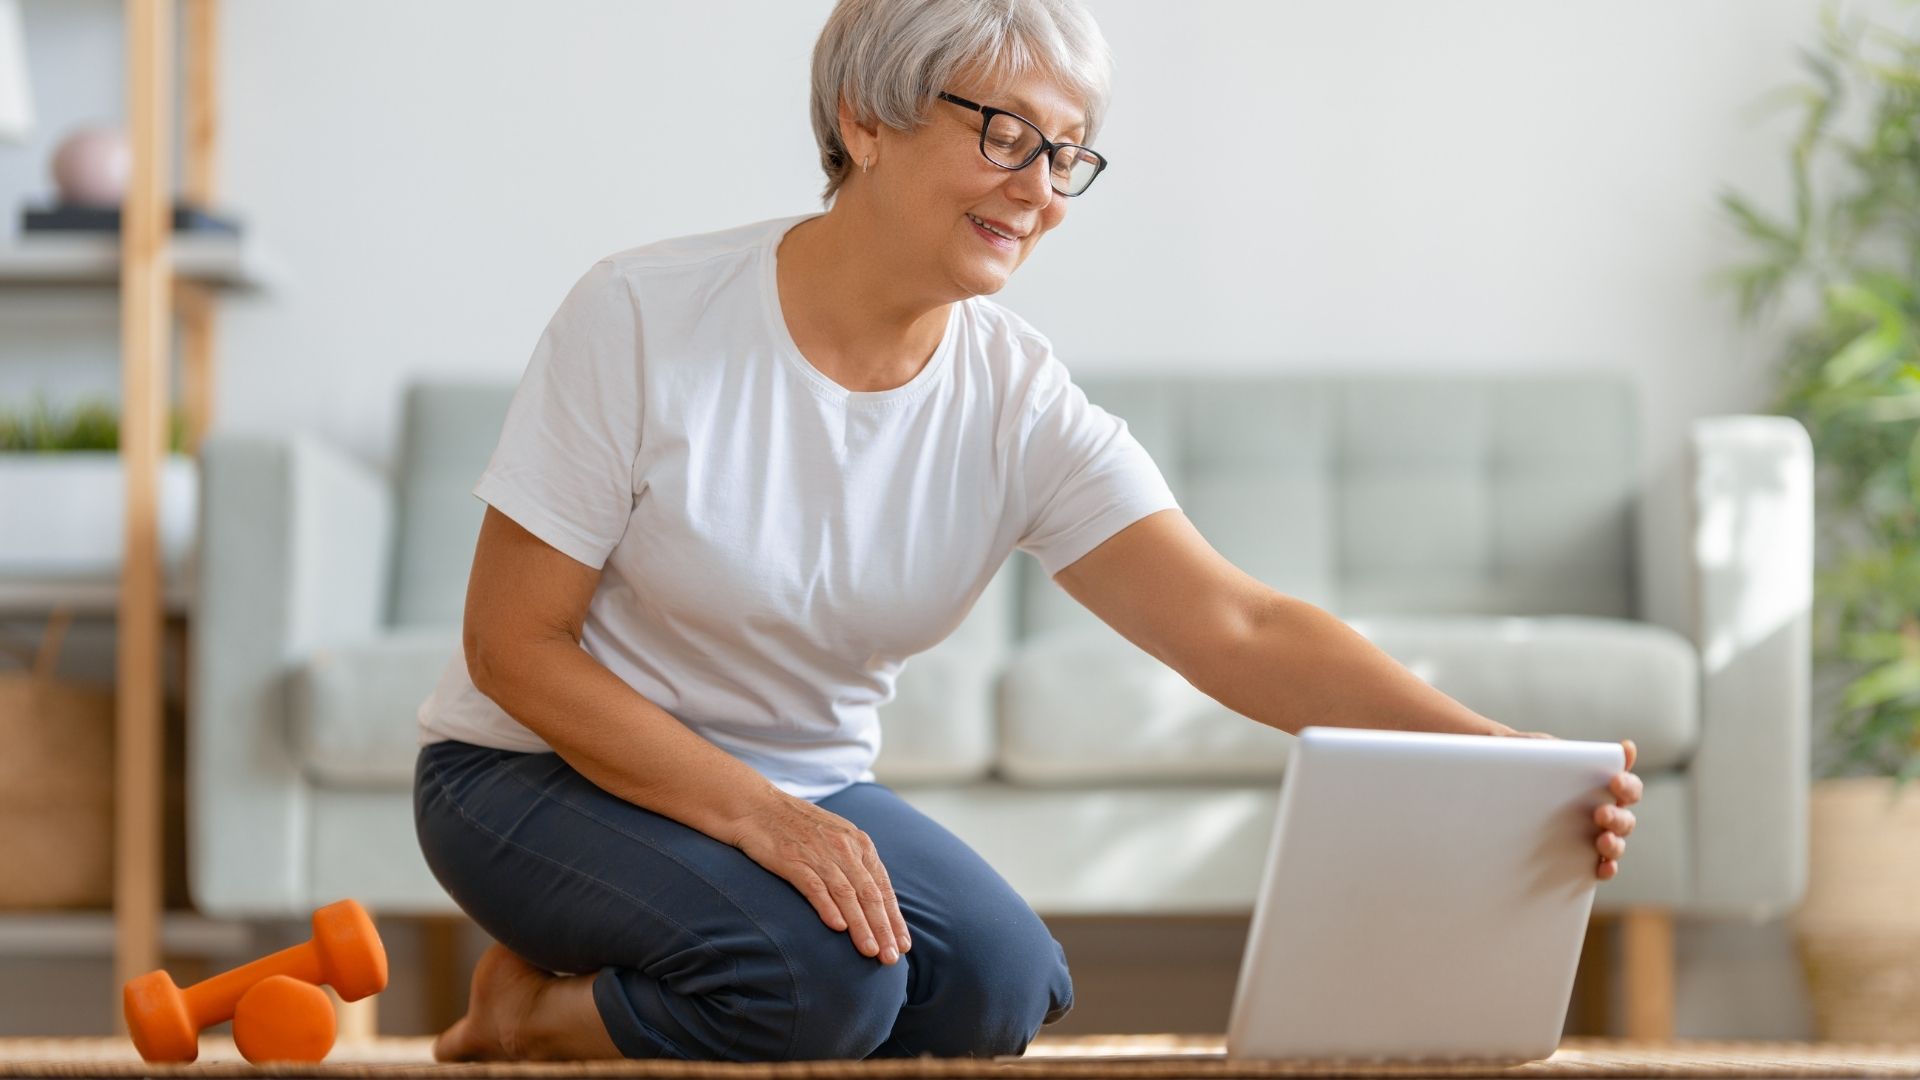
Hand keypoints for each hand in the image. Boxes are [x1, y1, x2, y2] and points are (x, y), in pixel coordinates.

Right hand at [728, 794, 911, 964]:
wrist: (756, 805)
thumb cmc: (796, 825)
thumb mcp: (835, 837)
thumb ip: (854, 862)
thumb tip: (872, 897)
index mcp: (858, 843)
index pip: (882, 886)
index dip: (894, 917)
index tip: (903, 944)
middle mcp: (843, 848)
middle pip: (869, 893)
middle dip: (883, 928)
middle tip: (891, 957)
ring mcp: (818, 854)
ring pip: (847, 894)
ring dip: (860, 925)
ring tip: (870, 951)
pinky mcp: (792, 860)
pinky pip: (815, 886)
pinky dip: (828, 907)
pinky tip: (837, 927)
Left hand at [1495, 729, 1640, 880]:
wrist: (1499, 790)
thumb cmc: (1525, 766)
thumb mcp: (1535, 750)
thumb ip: (1551, 747)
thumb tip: (1555, 747)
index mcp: (1599, 784)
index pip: (1626, 784)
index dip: (1627, 783)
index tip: (1615, 780)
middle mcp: (1604, 810)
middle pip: (1625, 818)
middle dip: (1617, 816)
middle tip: (1600, 813)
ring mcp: (1595, 835)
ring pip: (1618, 842)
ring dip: (1615, 843)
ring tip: (1602, 840)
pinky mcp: (1583, 856)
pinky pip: (1603, 866)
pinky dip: (1607, 868)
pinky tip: (1601, 867)